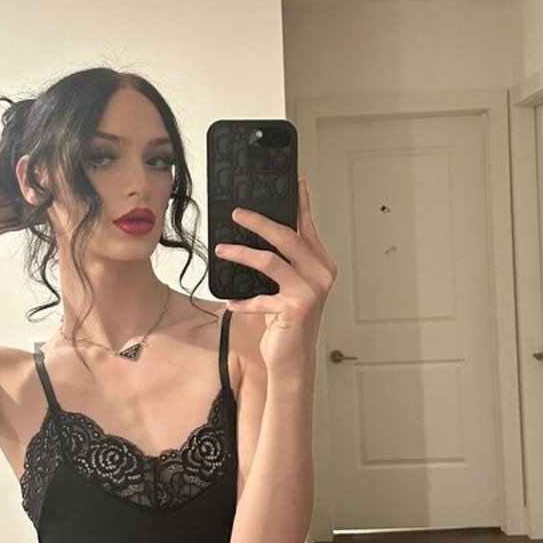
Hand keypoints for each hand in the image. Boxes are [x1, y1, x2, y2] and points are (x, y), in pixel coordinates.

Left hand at [214, 178, 336, 375]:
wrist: (292, 359)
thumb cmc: (288, 322)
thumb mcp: (287, 287)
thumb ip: (281, 262)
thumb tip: (257, 236)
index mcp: (320, 264)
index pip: (307, 227)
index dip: (301, 204)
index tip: (295, 183)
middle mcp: (320, 275)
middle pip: (287, 237)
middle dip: (259, 222)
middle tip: (237, 213)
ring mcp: (309, 292)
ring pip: (270, 261)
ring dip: (241, 253)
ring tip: (222, 248)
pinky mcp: (295, 309)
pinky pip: (261, 298)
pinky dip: (243, 300)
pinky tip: (231, 301)